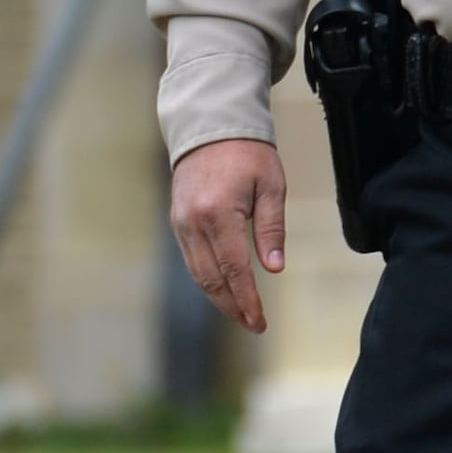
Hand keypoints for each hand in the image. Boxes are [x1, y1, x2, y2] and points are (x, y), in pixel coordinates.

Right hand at [171, 138, 288, 334]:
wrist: (210, 128)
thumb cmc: (249, 154)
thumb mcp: (272, 186)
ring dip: (218, 297)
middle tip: (253, 325)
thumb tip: (274, 269)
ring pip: (197, 273)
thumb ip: (271, 229)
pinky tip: (225, 290)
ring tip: (242, 314)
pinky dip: (207, 279)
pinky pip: (191, 259)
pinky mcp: (177, 222)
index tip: (259, 322)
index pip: (234, 269)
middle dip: (232, 306)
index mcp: (218, 214)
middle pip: (211, 278)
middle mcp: (193, 224)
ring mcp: (180, 224)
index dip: (247, 299)